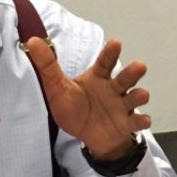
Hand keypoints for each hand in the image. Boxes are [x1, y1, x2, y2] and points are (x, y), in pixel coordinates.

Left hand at [24, 37, 150, 158]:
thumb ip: (47, 66)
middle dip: (133, 72)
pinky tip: (143, 122)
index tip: (116, 43)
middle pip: (125, 78)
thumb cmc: (74, 108)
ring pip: (134, 97)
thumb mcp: (57, 88)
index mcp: (98, 78)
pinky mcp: (126, 124)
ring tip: (141, 94)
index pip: (105, 62)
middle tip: (140, 66)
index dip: (110, 53)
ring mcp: (121, 106)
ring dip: (139, 95)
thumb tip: (33, 41)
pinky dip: (141, 122)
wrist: (87, 135)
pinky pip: (135, 122)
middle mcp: (113, 89)